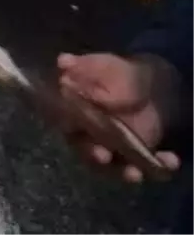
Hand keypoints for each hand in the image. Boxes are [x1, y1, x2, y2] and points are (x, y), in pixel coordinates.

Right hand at [56, 52, 181, 182]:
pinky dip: (159, 166)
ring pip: (114, 167)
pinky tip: (171, 159)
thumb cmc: (115, 74)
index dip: (70, 126)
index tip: (74, 126)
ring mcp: (114, 150)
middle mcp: (90, 136)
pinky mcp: (136, 157)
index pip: (67, 121)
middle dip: (93, 155)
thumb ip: (84, 67)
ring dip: (124, 172)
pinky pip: (146, 167)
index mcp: (76, 112)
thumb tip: (63, 61)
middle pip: (86, 150)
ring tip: (136, 173)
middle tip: (103, 155)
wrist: (143, 86)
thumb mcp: (101, 67)